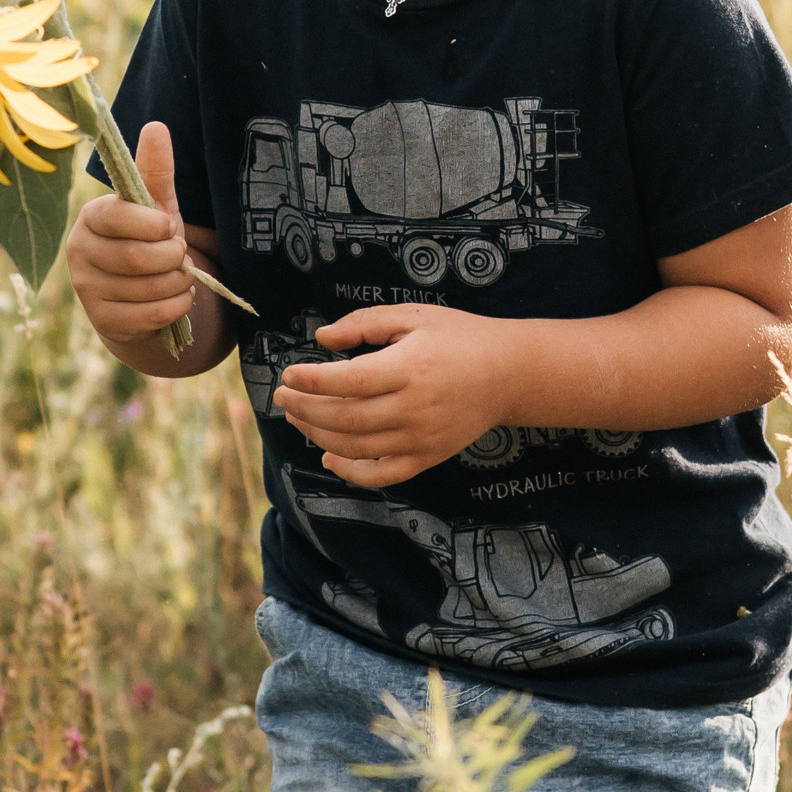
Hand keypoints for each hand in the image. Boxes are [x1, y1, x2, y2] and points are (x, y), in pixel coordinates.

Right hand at [66, 120, 198, 353]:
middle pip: (135, 257)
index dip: (152, 224)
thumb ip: (154, 171)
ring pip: (146, 289)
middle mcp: (79, 253)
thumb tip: (155, 126)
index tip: (169, 227)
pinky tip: (179, 298)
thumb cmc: (148, 244)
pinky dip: (176, 307)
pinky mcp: (103, 322)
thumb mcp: (155, 208)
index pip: (116, 216)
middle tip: (180, 254)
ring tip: (180, 277)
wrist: (141, 299)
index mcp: (90, 219)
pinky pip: (150, 316)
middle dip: (172, 257)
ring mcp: (87, 291)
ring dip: (178, 283)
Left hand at [271, 303, 519, 489]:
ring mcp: (421, 437)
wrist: (509, 374)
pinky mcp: (427, 457)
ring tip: (297, 419)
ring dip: (318, 435)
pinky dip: (351, 472)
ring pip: (356, 447)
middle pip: (346, 417)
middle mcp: (414, 407)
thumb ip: (365, 323)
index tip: (288, 375)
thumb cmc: (459, 338)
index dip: (312, 381)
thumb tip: (322, 339)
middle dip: (305, 409)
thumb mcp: (414, 316)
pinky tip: (328, 457)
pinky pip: (382, 474)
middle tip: (282, 397)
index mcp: (410, 367)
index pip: (349, 381)